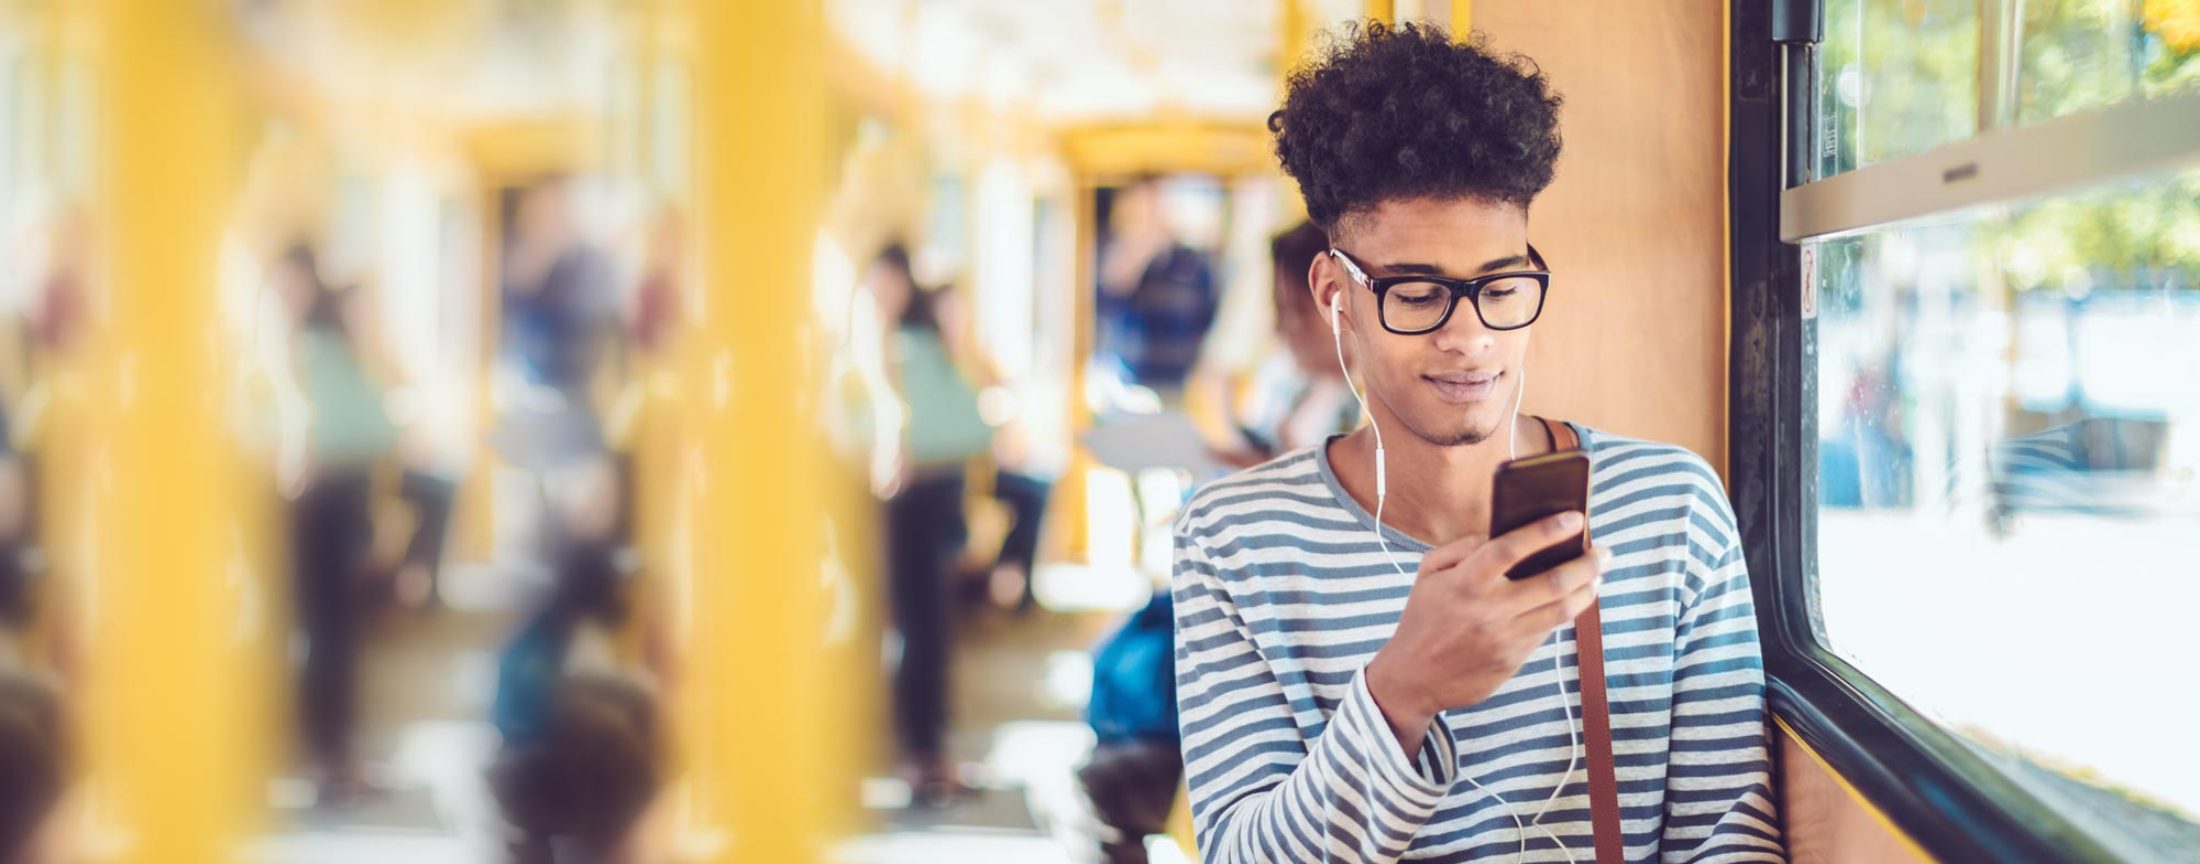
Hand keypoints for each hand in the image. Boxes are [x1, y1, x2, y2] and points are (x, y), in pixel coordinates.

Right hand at [1364, 511, 1607, 752]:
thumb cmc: (1422, 619)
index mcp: (1465, 581)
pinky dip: (1566, 611)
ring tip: (1598, 575)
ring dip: (1587, 589)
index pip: (1512, 547)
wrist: (1413, 678)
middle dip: (1586, 563)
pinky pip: (1549, 630)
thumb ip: (1463, 547)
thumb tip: (1501, 534)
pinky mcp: (1515, 659)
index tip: (1575, 518)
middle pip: (1552, 581)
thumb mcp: (1429, 573)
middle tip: (1603, 552)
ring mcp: (1505, 637)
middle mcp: (1490, 609)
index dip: (1546, 530)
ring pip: (1562, 610)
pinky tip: (1574, 599)